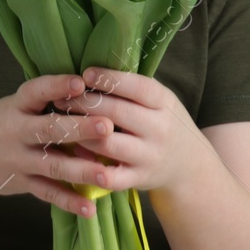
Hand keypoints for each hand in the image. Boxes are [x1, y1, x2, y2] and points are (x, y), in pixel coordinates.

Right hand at [0, 73, 115, 217]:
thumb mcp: (11, 108)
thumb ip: (44, 105)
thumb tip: (89, 100)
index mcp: (14, 108)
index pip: (35, 92)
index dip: (56, 86)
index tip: (80, 81)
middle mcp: (16, 133)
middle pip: (49, 129)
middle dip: (79, 128)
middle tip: (107, 126)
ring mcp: (18, 161)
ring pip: (52, 165)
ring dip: (81, 170)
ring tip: (106, 174)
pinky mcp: (22, 184)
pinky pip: (47, 193)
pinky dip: (69, 202)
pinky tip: (90, 208)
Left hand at [51, 67, 209, 194]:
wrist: (190, 166)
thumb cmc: (164, 123)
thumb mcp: (161, 101)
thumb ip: (133, 88)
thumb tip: (91, 70)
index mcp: (165, 103)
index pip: (137, 87)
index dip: (110, 79)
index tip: (85, 73)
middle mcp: (160, 129)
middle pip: (116, 113)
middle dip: (84, 103)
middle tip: (60, 98)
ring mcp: (150, 156)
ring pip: (107, 143)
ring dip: (80, 132)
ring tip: (61, 123)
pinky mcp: (139, 179)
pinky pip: (110, 177)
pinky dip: (89, 166)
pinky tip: (74, 154)